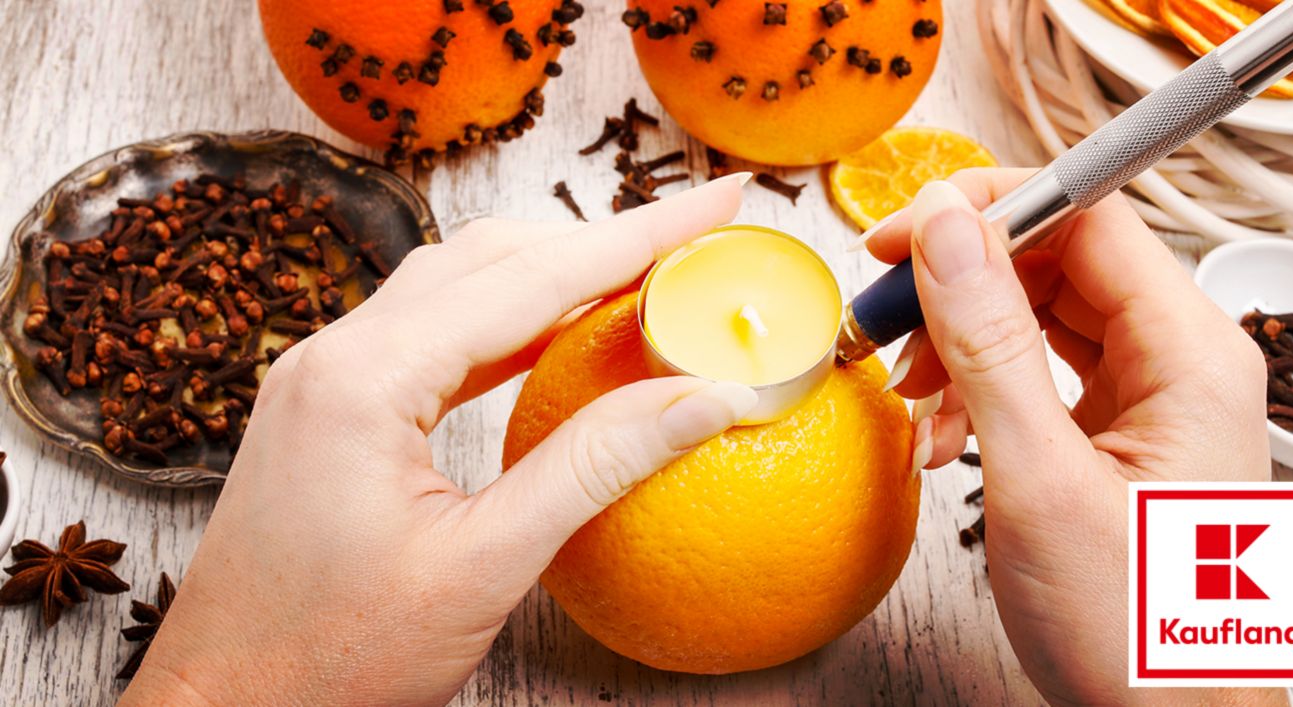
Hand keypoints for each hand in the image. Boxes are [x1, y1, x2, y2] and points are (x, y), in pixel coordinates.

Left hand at [120, 175, 757, 704]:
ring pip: (456, 288)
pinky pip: (430, 337)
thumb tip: (703, 397)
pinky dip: (506, 325)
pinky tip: (556, 338)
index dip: (637, 236)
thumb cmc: (332, 659)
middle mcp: (333, 355)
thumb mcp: (483, 566)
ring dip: (552, 276)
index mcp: (364, 378)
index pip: (529, 279)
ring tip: (641, 279)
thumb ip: (594, 468)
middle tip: (692, 240)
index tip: (715, 201)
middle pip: (489, 260)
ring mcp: (323, 380)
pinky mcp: (330, 412)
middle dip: (598, 240)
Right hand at [863, 170, 1282, 704]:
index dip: (988, 210)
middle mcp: (1178, 361)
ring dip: (960, 343)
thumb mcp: (1040, 481)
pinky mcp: (1114, 432)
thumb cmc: (1134, 631)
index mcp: (1190, 354)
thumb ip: (989, 346)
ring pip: (1036, 316)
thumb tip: (944, 232)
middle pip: (1056, 262)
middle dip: (960, 285)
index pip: (1088, 216)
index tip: (903, 232)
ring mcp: (1146, 397)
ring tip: (912, 394)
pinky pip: (1035, 373)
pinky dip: (976, 391)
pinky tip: (942, 435)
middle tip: (885, 311)